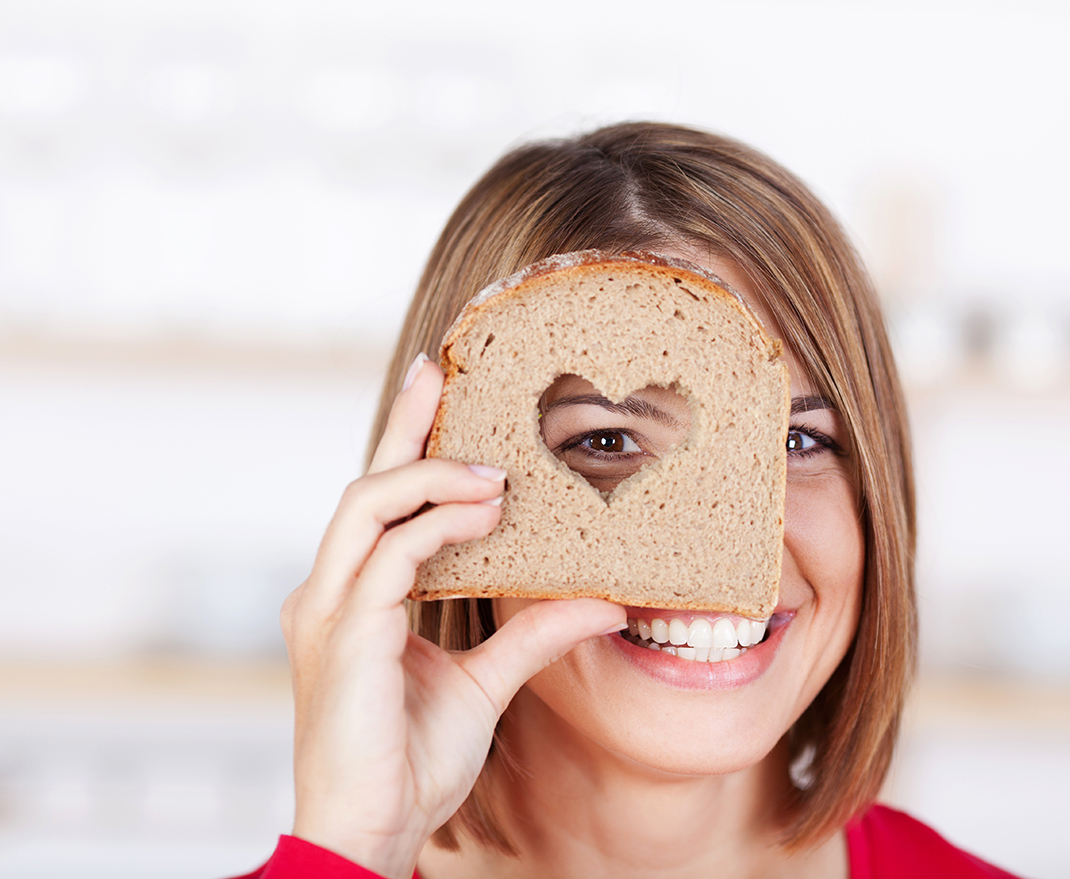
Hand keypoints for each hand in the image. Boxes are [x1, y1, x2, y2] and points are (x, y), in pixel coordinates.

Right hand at [282, 354, 626, 877]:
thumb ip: (534, 635)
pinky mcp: (343, 636)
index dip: (407, 441)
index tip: (440, 385)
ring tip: (498, 471)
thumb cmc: (411, 760)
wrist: (373, 831)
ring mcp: (328, 610)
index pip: (381, 503)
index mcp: (353, 596)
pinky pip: (390, 558)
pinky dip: (438, 527)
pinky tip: (487, 515)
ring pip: (369, 506)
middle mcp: (329, 592)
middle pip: (367, 484)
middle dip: (406, 425)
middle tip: (444, 372)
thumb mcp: (486, 684)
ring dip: (434, 477)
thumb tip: (604, 598)